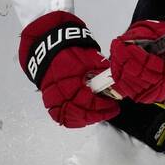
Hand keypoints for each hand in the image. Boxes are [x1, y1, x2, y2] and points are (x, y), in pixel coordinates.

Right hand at [19, 11, 120, 127]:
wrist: (48, 45)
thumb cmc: (70, 49)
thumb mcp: (90, 56)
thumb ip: (102, 71)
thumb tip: (116, 83)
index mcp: (72, 80)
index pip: (90, 102)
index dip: (104, 107)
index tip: (114, 106)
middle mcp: (60, 92)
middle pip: (81, 113)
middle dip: (98, 115)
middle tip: (110, 111)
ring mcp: (52, 96)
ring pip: (69, 117)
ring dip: (86, 119)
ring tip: (98, 114)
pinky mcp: (48, 98)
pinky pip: (58, 115)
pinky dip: (71, 119)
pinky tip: (83, 117)